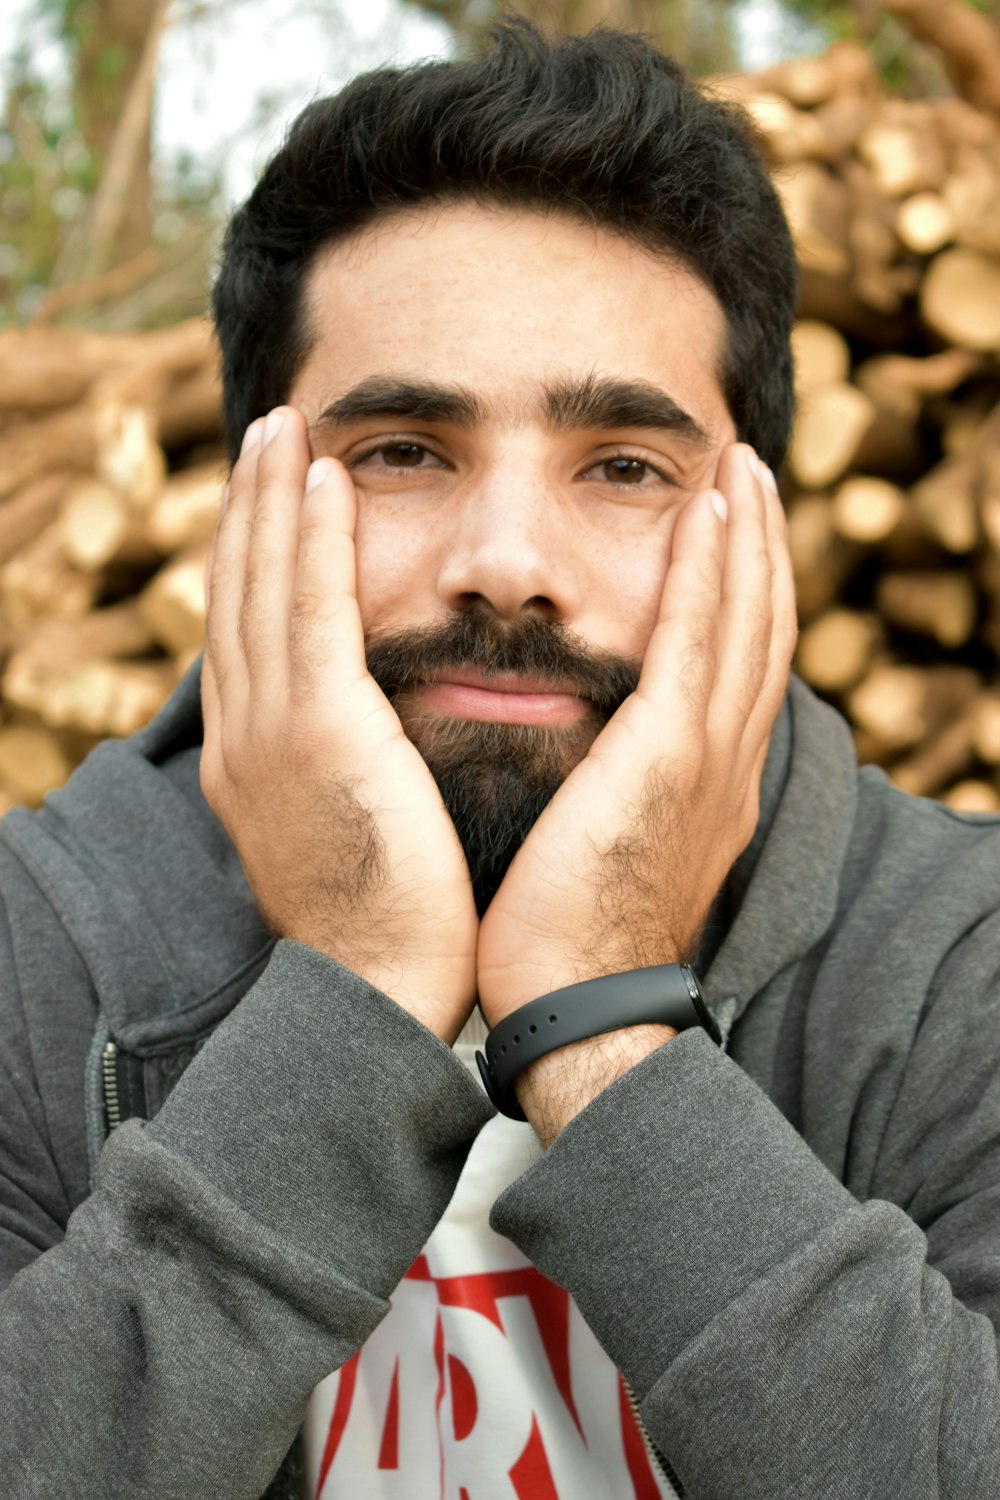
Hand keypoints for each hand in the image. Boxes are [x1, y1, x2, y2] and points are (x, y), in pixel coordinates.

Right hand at [200, 407, 478, 1043]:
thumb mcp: (346, 834)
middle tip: (267, 432)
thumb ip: (345, 772)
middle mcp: (246, 734)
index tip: (274, 500)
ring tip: (285, 426)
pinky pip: (308, 608)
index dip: (255, 557)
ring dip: (272, 497)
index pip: (249, 635)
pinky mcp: (318, 731)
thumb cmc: (390, 926)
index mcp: (255, 760)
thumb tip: (366, 741)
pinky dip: (308, 536)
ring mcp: (270, 731)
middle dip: (250, 508)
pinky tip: (321, 475)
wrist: (380, 995)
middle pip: (238, 592)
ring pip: (262, 584)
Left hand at [477, 443, 796, 1030]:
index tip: (729, 533)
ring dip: (746, 536)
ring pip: (744, 620)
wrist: (571, 1004)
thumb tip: (581, 766)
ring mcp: (707, 758)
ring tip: (741, 466)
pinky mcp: (669, 757)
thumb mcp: (603, 852)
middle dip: (760, 547)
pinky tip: (708, 509)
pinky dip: (710, 571)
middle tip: (751, 473)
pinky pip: (698, 641)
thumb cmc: (562, 938)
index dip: (741, 594)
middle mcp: (725, 763)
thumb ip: (609, 795)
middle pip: (759, 629)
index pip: (736, 668)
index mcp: (707, 786)